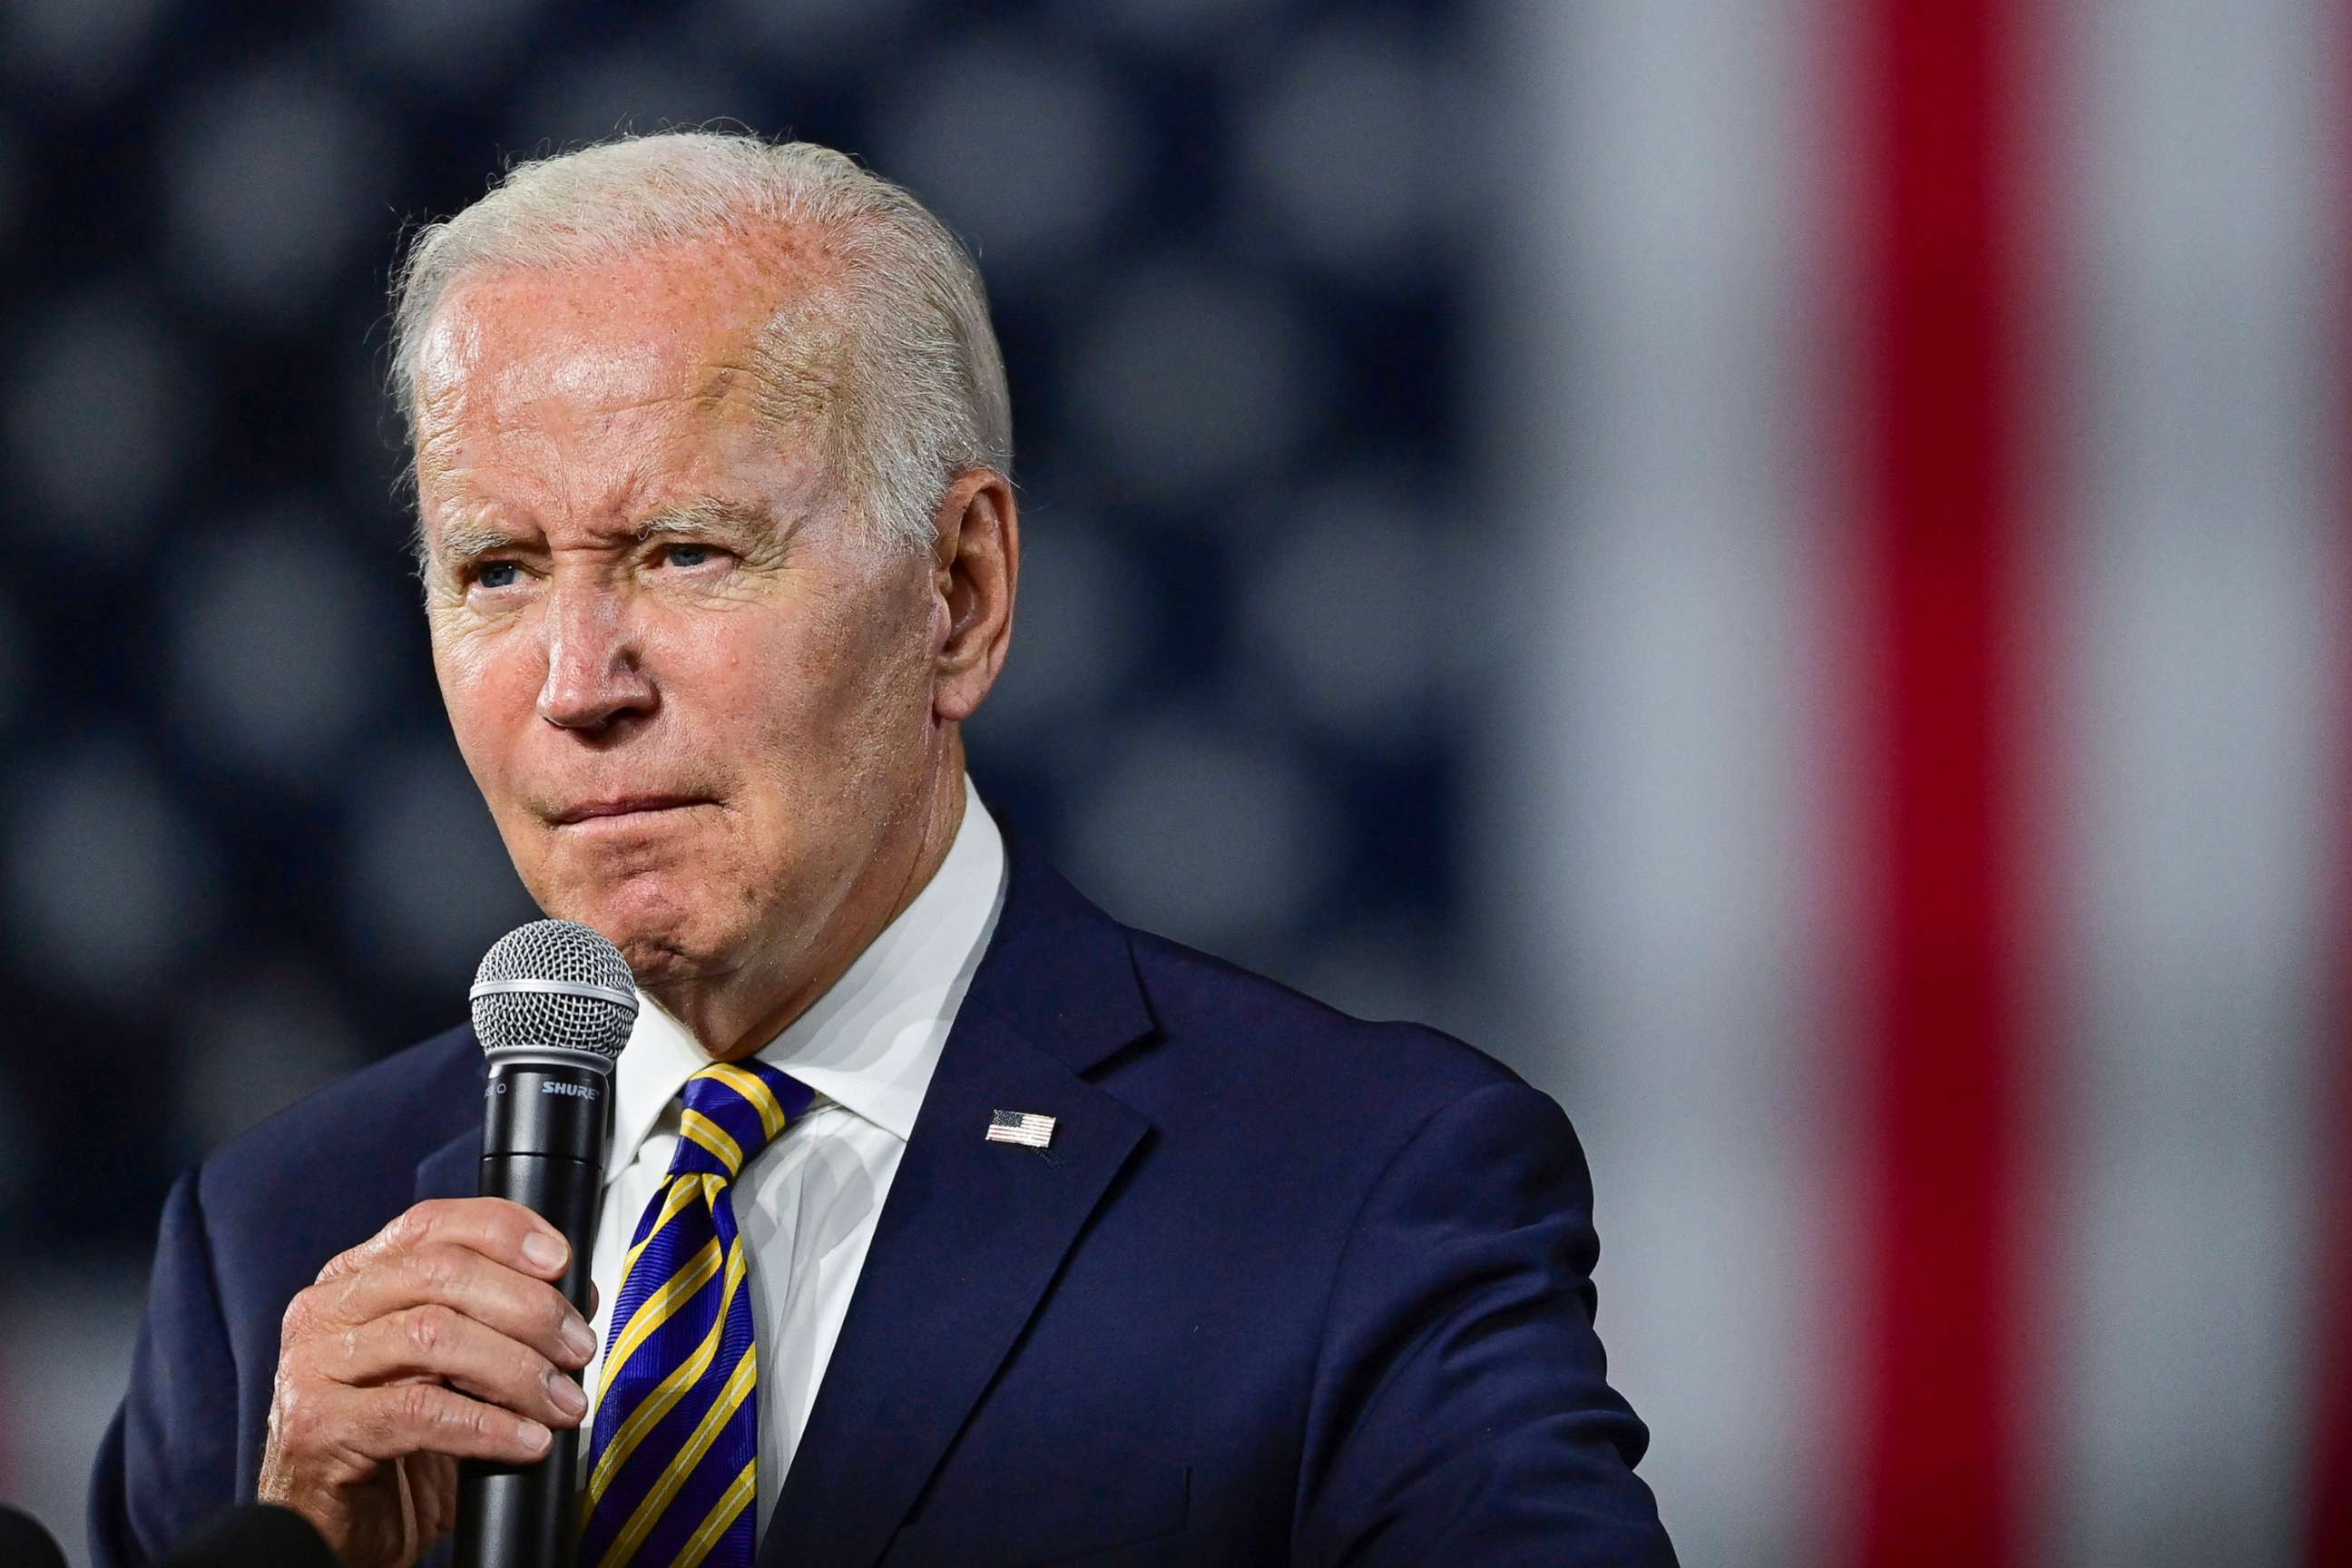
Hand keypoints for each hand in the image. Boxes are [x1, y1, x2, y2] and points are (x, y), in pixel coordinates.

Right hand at [256, 1198, 597, 1567]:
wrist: (335, 1530)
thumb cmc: (397, 1445)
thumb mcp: (452, 1370)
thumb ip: (496, 1322)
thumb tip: (575, 1293)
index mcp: (356, 1278)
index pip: (432, 1223)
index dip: (505, 1231)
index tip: (562, 1261)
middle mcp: (327, 1310)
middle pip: (441, 1273)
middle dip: (527, 1307)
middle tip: (578, 1348)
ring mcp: (315, 1366)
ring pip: (433, 1334)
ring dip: (516, 1368)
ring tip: (563, 1402)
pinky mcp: (317, 1426)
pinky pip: (419, 1410)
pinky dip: (488, 1425)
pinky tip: (527, 1441)